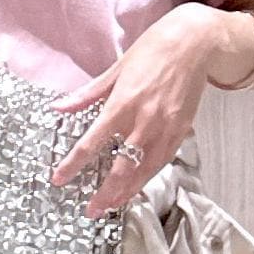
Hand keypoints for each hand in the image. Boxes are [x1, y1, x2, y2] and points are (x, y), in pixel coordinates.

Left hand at [47, 5, 215, 217]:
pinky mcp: (181, 131)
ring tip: (112, 207)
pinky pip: (162, 161)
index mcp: (122, 104)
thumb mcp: (115, 69)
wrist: (194, 43)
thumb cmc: (153, 50)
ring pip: (144, 170)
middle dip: (105, 193)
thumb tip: (58, 107)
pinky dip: (148, 177)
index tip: (59, 179)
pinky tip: (137, 187)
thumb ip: (86, 94)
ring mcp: (166, 128)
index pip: (92, 143)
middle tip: (91, 210)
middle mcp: (144, 121)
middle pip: (121, 167)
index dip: (73, 164)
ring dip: (127, 192)